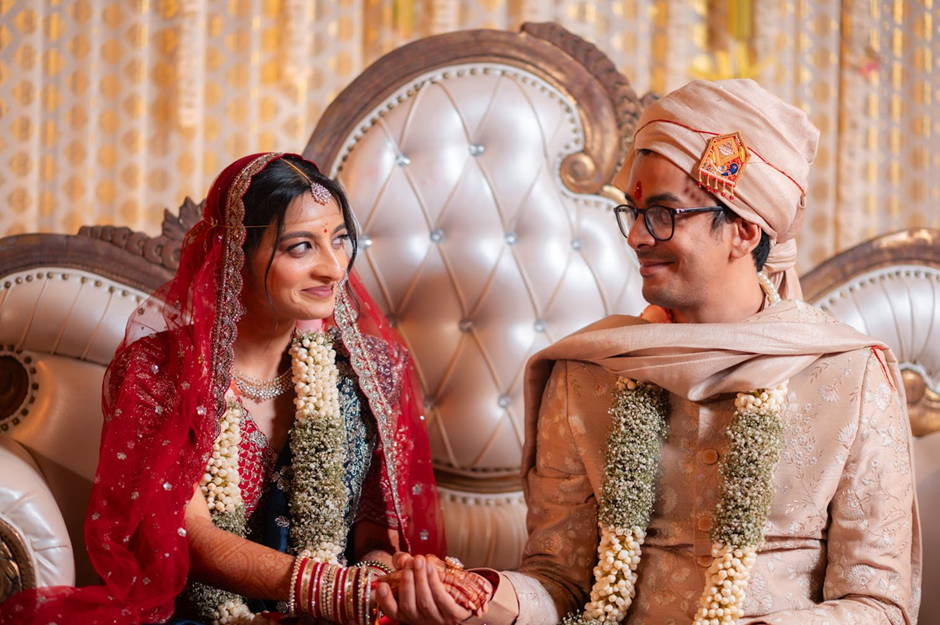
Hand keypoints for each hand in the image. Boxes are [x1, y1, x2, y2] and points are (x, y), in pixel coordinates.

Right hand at [375, 553, 492, 624]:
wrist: (469, 596)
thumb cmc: (439, 586)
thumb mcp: (421, 575)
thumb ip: (407, 565)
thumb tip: (401, 558)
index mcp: (410, 613)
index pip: (393, 611)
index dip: (385, 601)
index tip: (381, 585)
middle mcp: (421, 620)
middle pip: (408, 605)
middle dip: (407, 582)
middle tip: (409, 563)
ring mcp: (438, 619)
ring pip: (424, 602)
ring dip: (420, 580)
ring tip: (419, 561)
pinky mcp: (454, 615)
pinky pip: (442, 600)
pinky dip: (434, 583)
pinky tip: (431, 568)